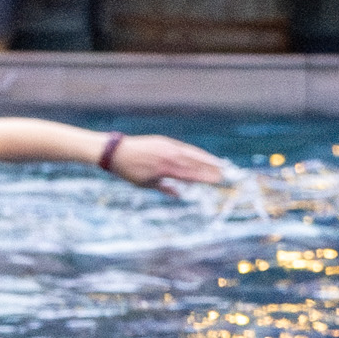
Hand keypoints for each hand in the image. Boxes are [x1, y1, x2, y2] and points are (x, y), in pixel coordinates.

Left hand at [99, 134, 226, 194]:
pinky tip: (203, 155)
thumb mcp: (145, 184)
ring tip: (220, 163)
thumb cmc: (128, 170)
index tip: (217, 180)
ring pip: (192, 154)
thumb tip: (179, 195)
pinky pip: (184, 148)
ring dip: (207, 159)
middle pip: (194, 164)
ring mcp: (168, 147)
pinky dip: (195, 152)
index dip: (204, 177)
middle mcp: (168, 157)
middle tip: (223, 174)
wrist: (115, 151)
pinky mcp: (165, 141)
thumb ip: (164, 189)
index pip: (189, 174)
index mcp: (164, 169)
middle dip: (210, 169)